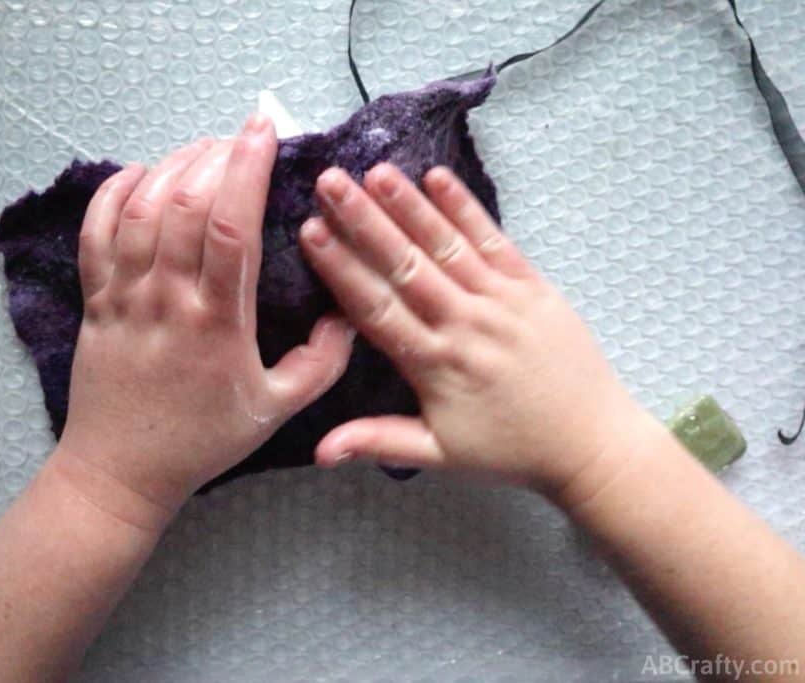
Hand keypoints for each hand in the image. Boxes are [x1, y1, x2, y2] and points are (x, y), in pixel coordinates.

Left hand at [53, 115, 354, 528]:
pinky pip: (95, 235)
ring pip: (140, 210)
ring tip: (203, 149)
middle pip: (183, 203)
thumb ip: (322, 363)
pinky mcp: (95, 301)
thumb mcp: (277, 409)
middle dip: (214, 155)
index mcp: (217, 321)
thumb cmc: (204, 440)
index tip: (264, 129)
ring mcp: (124, 297)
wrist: (122, 471)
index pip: (230, 225)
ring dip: (172, 166)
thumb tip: (348, 312)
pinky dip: (113, 194)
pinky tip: (140, 173)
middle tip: (240, 139)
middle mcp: (167, 299)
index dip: (247, 167)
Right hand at [300, 163, 651, 494]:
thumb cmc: (510, 451)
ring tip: (376, 170)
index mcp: (436, 364)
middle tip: (330, 182)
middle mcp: (465, 323)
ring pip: (447, 245)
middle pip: (405, 264)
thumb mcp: (440, 455)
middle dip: (363, 220)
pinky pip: (494, 241)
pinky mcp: (532, 286)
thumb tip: (320, 451)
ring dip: (410, 205)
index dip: (341, 268)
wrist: (591, 444)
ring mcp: (502, 300)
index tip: (310, 232)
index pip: (377, 307)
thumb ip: (379, 442)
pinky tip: (438, 177)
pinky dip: (466, 208)